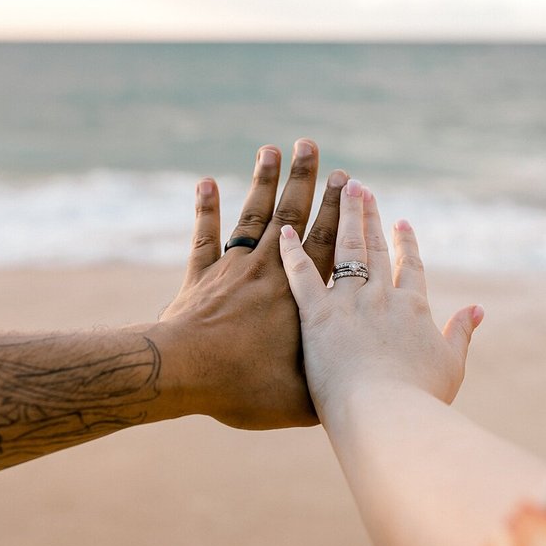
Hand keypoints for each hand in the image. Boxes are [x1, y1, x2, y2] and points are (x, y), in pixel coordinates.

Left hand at [159, 139, 347, 428]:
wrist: (182, 374)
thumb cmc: (244, 387)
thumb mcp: (302, 399)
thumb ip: (333, 384)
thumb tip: (363, 382)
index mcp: (298, 297)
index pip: (326, 244)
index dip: (338, 211)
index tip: (348, 179)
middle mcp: (267, 272)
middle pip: (290, 216)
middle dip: (304, 180)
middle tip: (311, 146)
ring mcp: (232, 270)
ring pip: (252, 217)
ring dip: (261, 181)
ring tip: (271, 148)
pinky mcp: (199, 277)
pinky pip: (204, 236)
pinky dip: (204, 208)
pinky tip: (204, 181)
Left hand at [278, 179, 483, 424]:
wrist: (387, 413)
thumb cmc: (420, 400)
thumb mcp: (451, 367)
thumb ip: (462, 335)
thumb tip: (477, 310)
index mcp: (413, 308)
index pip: (409, 267)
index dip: (405, 242)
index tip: (400, 221)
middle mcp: (382, 296)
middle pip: (374, 248)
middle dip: (367, 216)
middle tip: (360, 188)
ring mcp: (349, 302)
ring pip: (344, 249)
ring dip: (342, 215)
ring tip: (339, 189)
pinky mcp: (317, 314)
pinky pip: (301, 274)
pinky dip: (292, 251)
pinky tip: (285, 229)